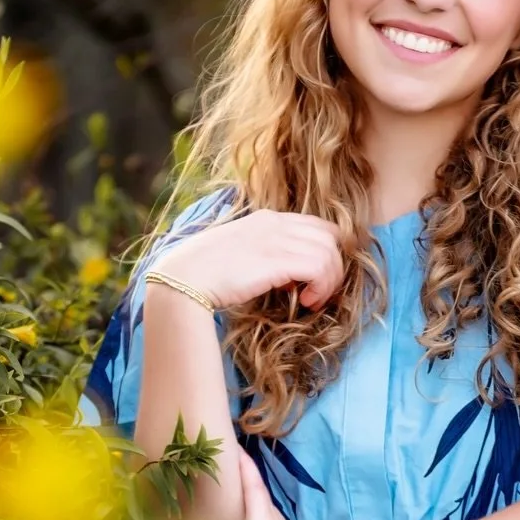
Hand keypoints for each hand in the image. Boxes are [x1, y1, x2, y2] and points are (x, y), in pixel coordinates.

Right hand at [155, 209, 346, 311]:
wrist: (183, 278)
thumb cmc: (204, 273)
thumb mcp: (240, 254)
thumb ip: (266, 255)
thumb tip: (289, 276)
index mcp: (267, 218)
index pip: (318, 225)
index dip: (328, 251)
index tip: (317, 277)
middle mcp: (275, 223)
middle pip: (331, 237)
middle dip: (335, 267)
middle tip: (320, 292)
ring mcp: (277, 238)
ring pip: (330, 253)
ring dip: (329, 281)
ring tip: (312, 300)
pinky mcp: (278, 259)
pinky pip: (320, 268)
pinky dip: (322, 287)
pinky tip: (307, 301)